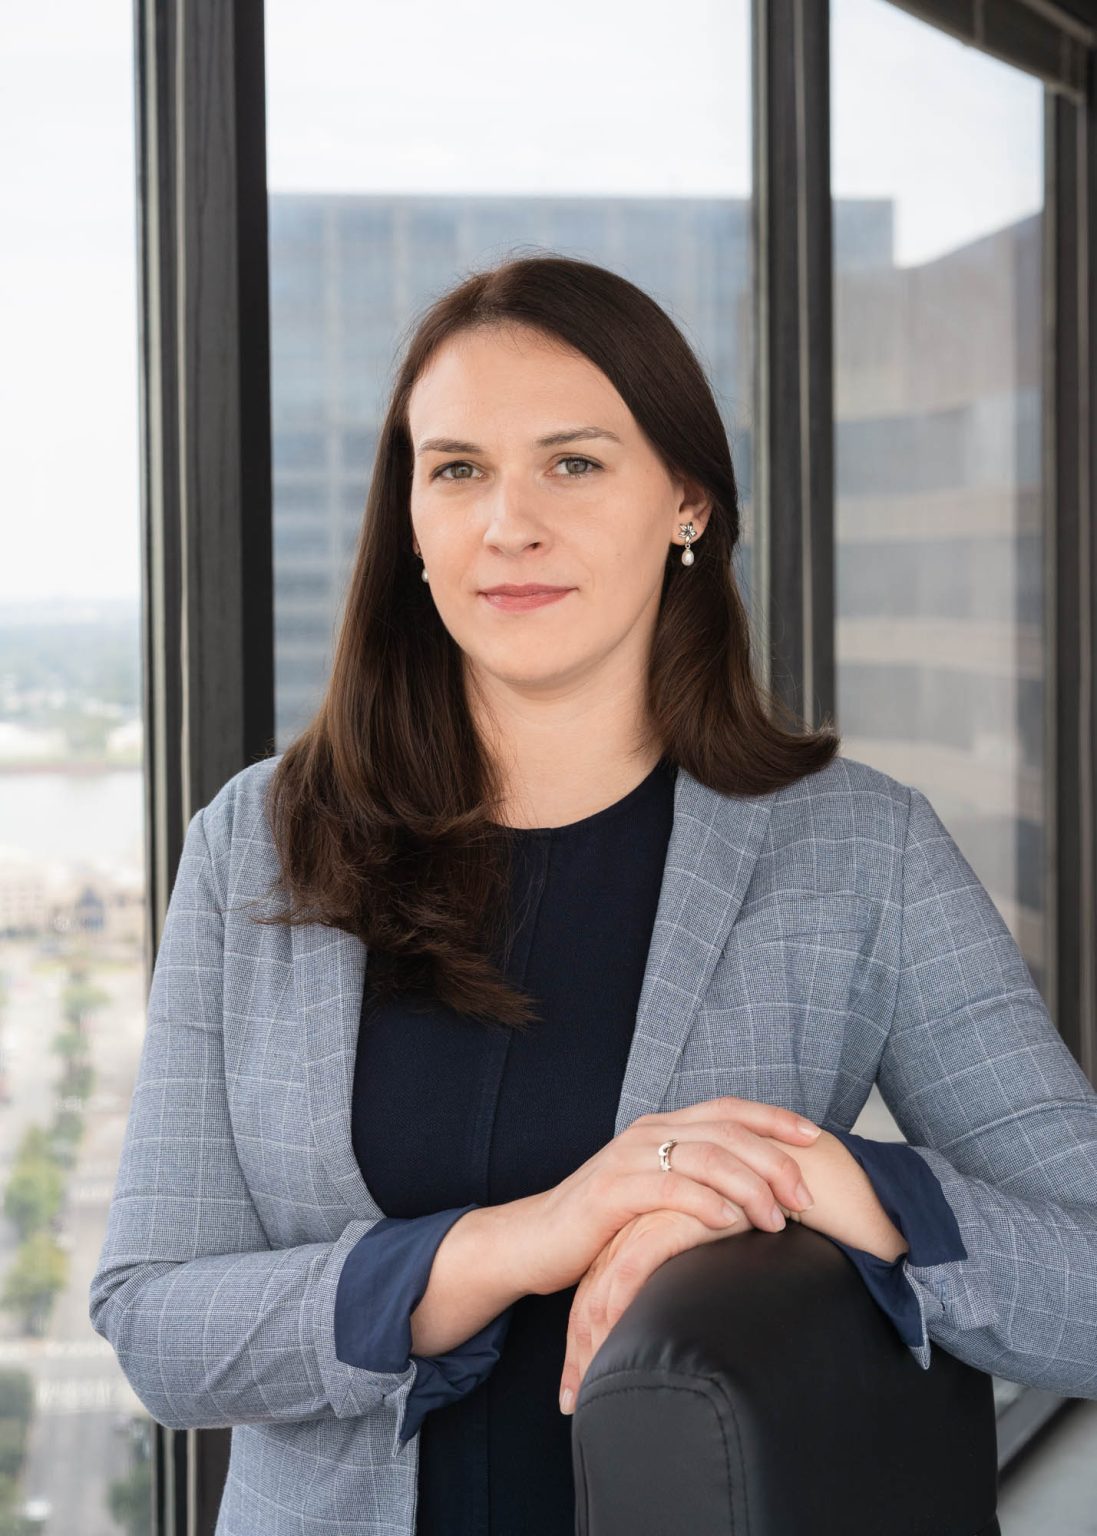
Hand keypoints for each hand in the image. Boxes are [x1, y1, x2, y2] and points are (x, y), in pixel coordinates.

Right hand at [513, 1095, 820, 1299]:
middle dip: (775, 1161)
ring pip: (706, 1157)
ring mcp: (628, 1158)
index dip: (774, 1118)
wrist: (535, 1240)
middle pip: (728, 1131)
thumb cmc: (604, 1224)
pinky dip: (706, 1204)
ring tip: (776, 1221)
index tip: (816, 1137)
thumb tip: (757, 1197)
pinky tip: (729, 1224)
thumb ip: (695, 1182)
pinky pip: (669, 1189)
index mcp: (662, 1126)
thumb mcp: (655, 1193)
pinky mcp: (612, 1192)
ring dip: (750, 1188)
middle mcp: (648, 1131)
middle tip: (806, 1199)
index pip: (729, 1109)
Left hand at [557, 1204, 757, 1413]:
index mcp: (630, 1238)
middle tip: (572, 1403)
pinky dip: (619, 1315)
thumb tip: (673, 1333)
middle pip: (586, 1300)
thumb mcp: (701, 1260)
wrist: (770, 1185)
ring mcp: (640, 1227)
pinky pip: (629, 1275)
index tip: (572, 1393)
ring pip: (600, 1294)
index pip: (592, 1297)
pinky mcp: (661, 1225)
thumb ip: (678, 1282)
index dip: (580, 1343)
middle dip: (577, 1355)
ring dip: (593, 1348)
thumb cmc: (745, 1227)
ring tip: (589, 1392)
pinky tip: (618, 1350)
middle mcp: (627, 1233)